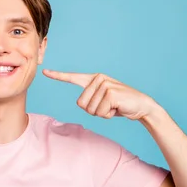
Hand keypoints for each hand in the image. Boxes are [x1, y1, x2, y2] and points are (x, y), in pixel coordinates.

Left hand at [42, 69, 157, 120]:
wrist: (142, 106)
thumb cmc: (120, 106)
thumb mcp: (103, 102)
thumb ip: (91, 100)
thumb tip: (82, 103)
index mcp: (94, 79)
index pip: (73, 78)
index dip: (58, 76)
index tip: (45, 72)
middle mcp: (98, 78)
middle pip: (81, 104)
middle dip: (94, 111)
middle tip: (108, 107)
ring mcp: (104, 84)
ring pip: (90, 109)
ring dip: (102, 113)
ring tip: (114, 106)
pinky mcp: (110, 92)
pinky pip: (100, 112)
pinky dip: (108, 115)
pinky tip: (117, 108)